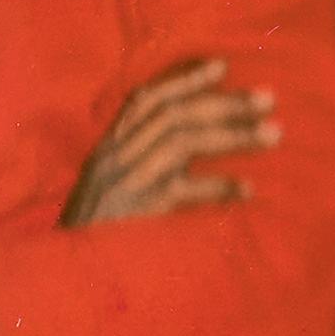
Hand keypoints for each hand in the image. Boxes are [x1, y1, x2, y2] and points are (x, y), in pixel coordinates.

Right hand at [63, 58, 278, 226]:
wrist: (60, 270)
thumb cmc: (89, 232)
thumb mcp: (103, 188)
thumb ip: (132, 163)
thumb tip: (182, 149)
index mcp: (109, 148)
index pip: (147, 100)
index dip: (184, 79)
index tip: (222, 65)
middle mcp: (117, 156)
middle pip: (175, 115)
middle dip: (225, 102)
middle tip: (268, 98)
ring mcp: (128, 181)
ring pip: (183, 142)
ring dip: (233, 135)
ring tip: (273, 134)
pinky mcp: (140, 210)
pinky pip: (185, 192)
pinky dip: (220, 186)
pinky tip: (249, 188)